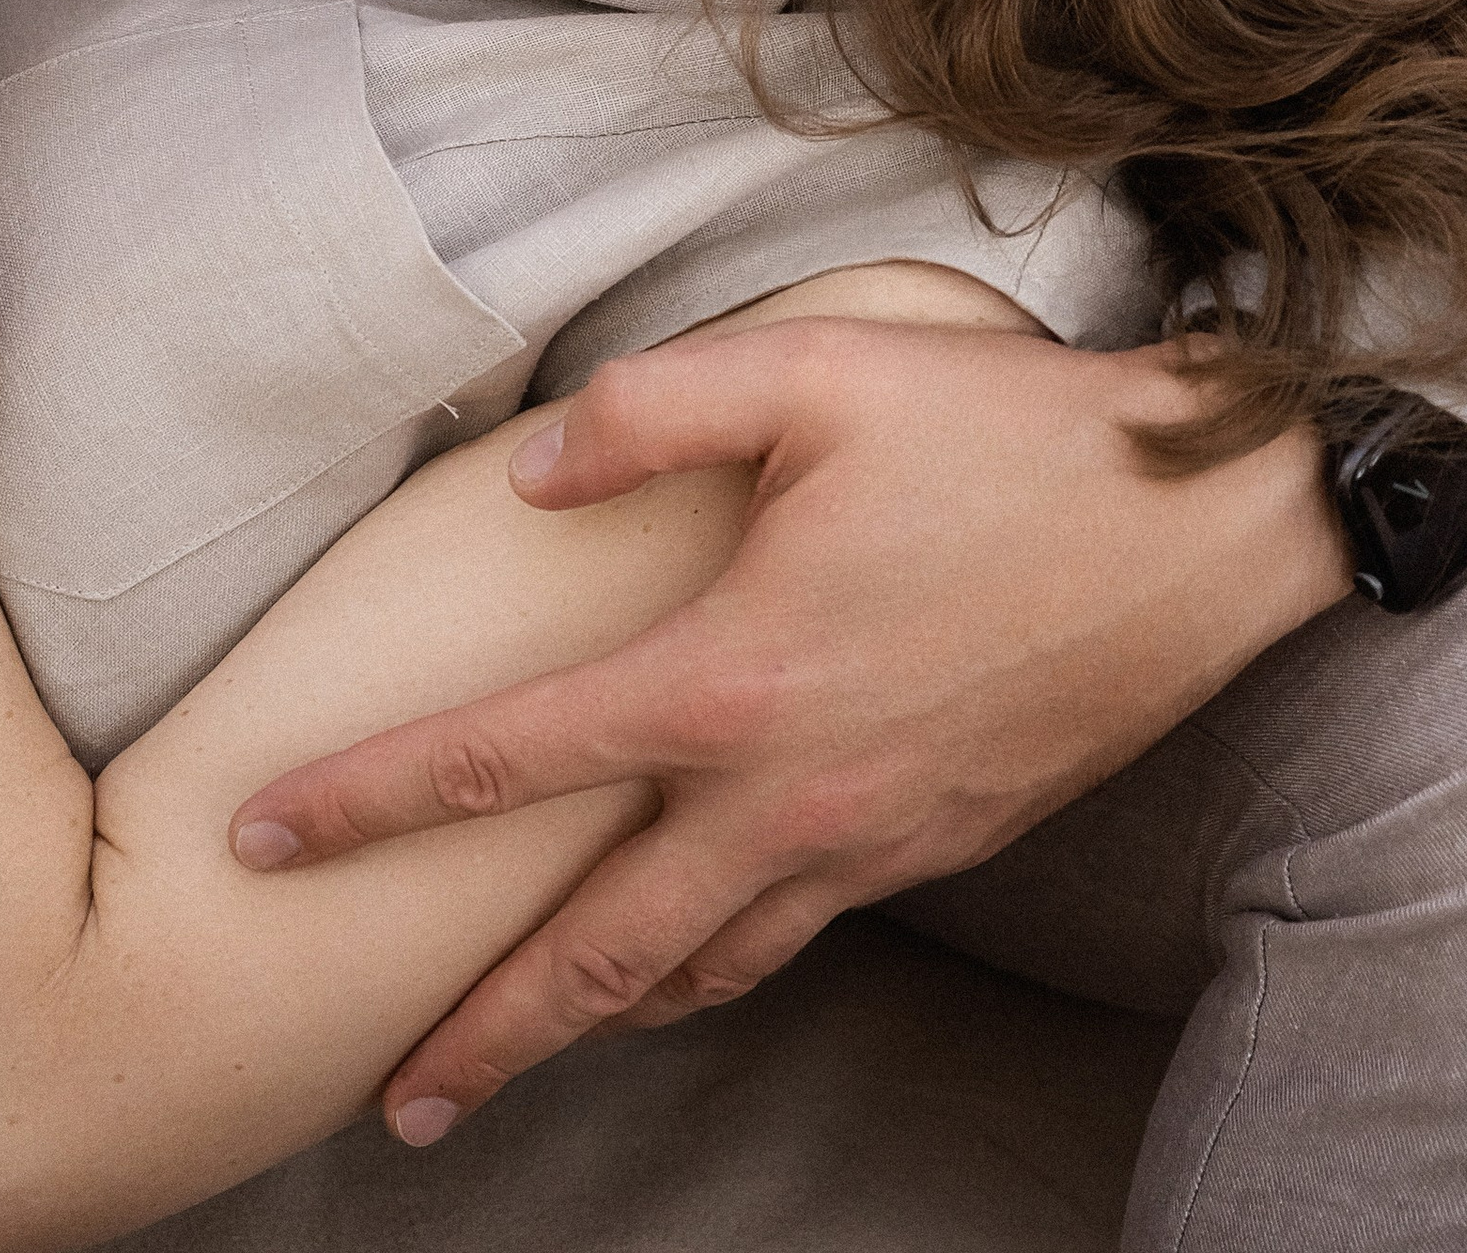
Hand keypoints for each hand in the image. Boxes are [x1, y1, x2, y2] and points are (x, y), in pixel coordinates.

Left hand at [228, 315, 1351, 1142]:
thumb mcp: (813, 366)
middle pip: (596, 948)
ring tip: (511, 1061)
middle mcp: (790, 788)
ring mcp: (871, 835)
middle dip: (481, 1033)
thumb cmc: (1003, 429)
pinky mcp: (939, 843)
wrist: (1204, 524)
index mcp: (733, 672)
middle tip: (390, 1100)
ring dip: (594, 1026)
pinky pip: (793, 938)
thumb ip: (647, 411)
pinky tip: (684, 971)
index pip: (509, 758)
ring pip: (702, 970)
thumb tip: (529, 477)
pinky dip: (714, 975)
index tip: (261, 840)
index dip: (372, 802)